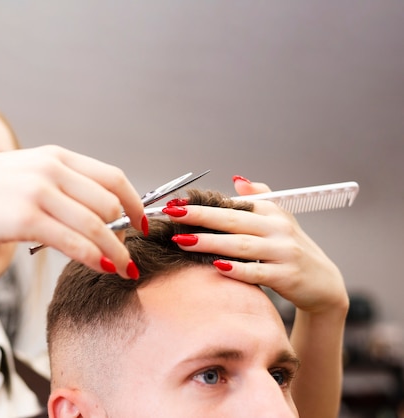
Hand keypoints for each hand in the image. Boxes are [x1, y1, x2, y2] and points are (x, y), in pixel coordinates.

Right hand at [0, 145, 144, 278]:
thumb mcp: (24, 177)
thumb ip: (58, 187)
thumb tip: (94, 211)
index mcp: (54, 156)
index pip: (112, 177)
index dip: (135, 202)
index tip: (142, 222)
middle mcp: (51, 168)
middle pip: (109, 202)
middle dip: (126, 232)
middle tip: (130, 254)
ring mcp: (38, 190)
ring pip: (97, 224)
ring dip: (117, 251)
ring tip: (125, 270)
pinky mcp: (25, 217)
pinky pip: (74, 241)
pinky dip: (95, 257)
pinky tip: (104, 268)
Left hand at [166, 176, 347, 313]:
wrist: (323, 283)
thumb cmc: (292, 249)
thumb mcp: (280, 219)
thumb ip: (258, 198)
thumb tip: (236, 178)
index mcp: (271, 212)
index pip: (232, 205)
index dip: (203, 204)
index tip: (176, 203)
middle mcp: (278, 229)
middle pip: (233, 220)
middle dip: (200, 216)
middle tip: (172, 215)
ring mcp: (283, 252)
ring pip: (241, 245)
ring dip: (209, 242)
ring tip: (182, 240)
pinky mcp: (287, 276)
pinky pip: (257, 273)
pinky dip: (237, 269)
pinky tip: (216, 266)